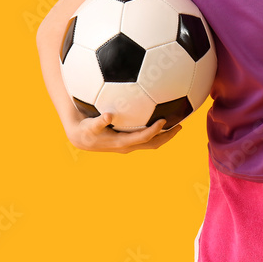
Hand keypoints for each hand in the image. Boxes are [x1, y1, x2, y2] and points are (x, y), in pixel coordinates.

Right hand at [66, 113, 182, 153]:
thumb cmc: (86, 130)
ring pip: (151, 143)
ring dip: (164, 136)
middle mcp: (128, 146)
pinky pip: (145, 138)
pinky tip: (159, 120)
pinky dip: (155, 132)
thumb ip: (99, 121)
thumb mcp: (90, 126)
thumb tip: (108, 115)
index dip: (155, 130)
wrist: (82, 139)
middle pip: (152, 144)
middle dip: (167, 137)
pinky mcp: (128, 141)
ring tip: (176, 125)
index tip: (164, 120)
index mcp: (122, 143)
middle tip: (180, 126)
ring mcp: (129, 145)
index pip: (143, 138)